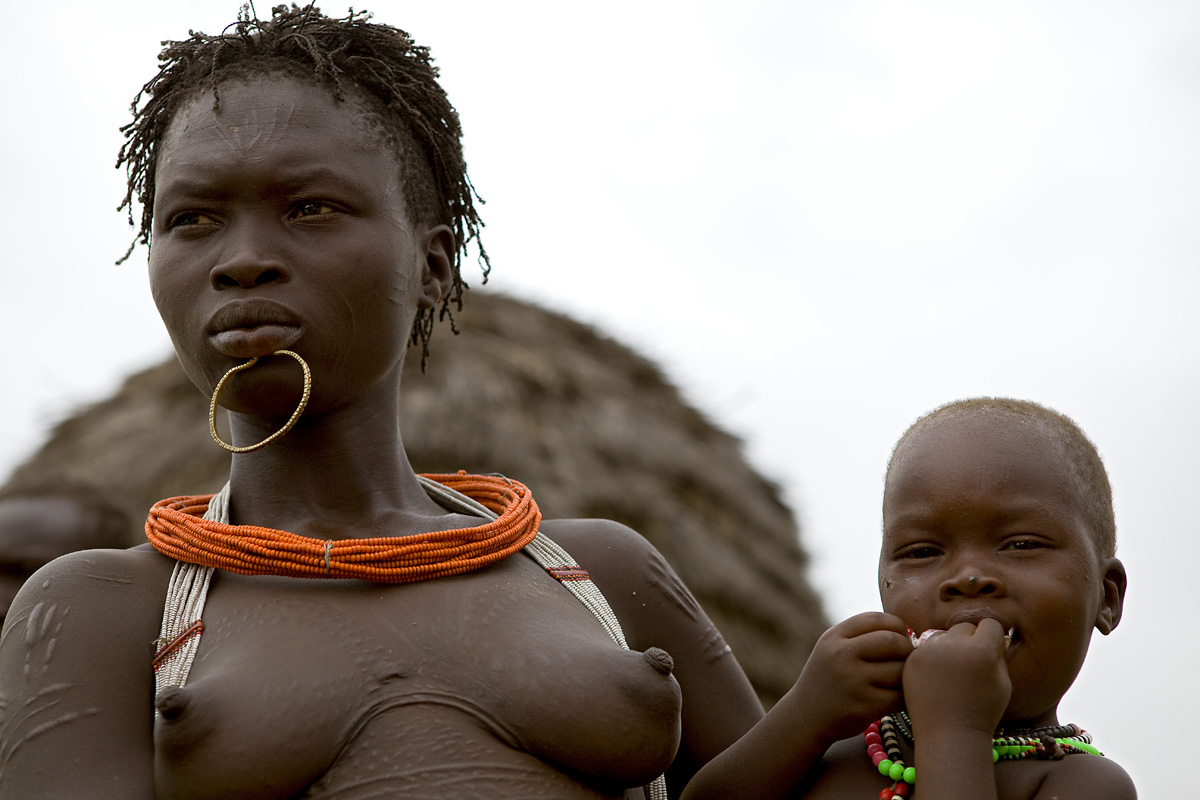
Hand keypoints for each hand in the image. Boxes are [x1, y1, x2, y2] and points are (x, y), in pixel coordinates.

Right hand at [787, 611, 911, 743]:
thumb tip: (909, 632)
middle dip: (907, 649)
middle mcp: (841, 655)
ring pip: (900, 670)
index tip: (901, 638)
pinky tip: (896, 698)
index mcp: (834, 637)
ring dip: (906, 676)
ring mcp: (853, 681)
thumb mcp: (832, 648)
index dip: (897, 626)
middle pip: (893, 641)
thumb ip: (862, 636)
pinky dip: (904, 697)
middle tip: (906, 660)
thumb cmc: (828, 680)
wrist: (805, 717)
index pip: (877, 619)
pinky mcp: (865, 706)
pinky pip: (899, 696)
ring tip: (899, 680)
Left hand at [903, 617, 1010, 737]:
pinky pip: (926, 647)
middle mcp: (954, 644)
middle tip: (970, 663)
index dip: (992, 637)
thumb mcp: (1004, 683)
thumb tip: (994, 636)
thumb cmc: (982, 712)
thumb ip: (999, 655)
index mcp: (982, 649)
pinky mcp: (913, 658)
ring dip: (950, 646)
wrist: (949, 733)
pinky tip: (936, 678)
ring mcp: (930, 650)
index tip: (990, 650)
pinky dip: (932, 658)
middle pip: (965, 627)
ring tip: (952, 672)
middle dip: (971, 640)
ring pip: (944, 635)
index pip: (990, 624)